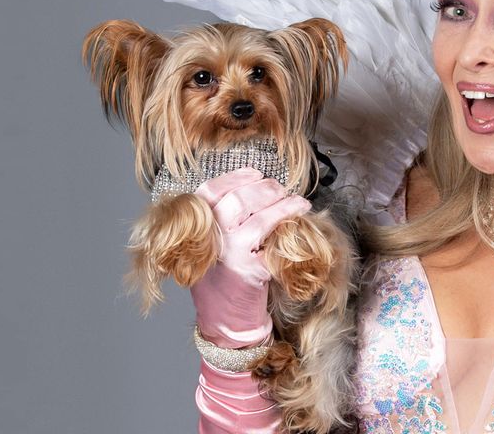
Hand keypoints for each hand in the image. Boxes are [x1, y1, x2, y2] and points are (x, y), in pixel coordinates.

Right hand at [190, 167, 311, 347]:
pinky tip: (299, 215)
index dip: (235, 177)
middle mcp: (207, 237)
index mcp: (194, 228)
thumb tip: (254, 189)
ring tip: (297, 201)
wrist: (224, 320)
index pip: (210, 190)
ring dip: (281, 202)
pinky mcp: (248, 268)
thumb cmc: (220, 279)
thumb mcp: (210, 244)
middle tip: (281, 189)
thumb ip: (221, 219)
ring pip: (255, 213)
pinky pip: (271, 236)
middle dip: (264, 188)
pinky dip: (287, 220)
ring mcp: (226, 252)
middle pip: (236, 198)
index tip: (256, 173)